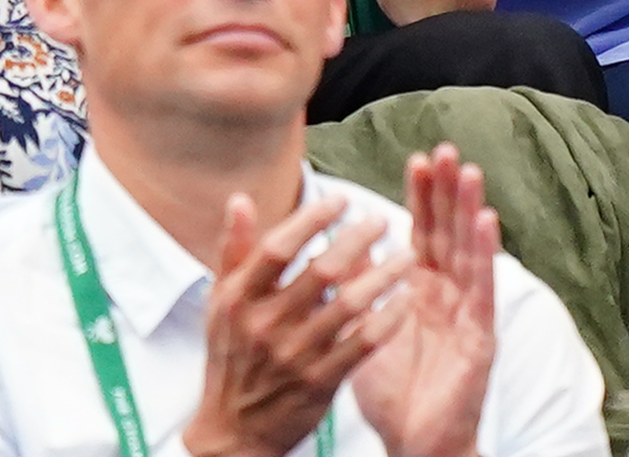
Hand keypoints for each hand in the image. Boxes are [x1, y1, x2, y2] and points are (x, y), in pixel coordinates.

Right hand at [182, 193, 413, 456]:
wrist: (233, 429)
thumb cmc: (232, 354)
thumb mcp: (221, 303)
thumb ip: (234, 251)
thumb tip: (241, 199)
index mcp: (237, 300)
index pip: (277, 248)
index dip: (313, 218)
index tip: (342, 199)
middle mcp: (264, 326)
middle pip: (321, 270)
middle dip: (359, 239)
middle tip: (382, 220)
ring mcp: (294, 355)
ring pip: (350, 304)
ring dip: (384, 274)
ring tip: (407, 254)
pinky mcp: (320, 381)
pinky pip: (364, 342)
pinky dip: (388, 317)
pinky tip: (405, 297)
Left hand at [347, 148, 499, 456]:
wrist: (415, 440)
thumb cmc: (394, 392)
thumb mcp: (366, 330)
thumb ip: (359, 288)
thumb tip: (343, 242)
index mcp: (422, 290)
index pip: (423, 233)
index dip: (422, 198)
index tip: (416, 159)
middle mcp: (449, 294)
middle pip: (449, 233)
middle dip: (448, 191)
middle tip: (446, 149)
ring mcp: (468, 311)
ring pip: (469, 252)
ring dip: (470, 210)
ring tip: (468, 172)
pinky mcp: (480, 334)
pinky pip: (482, 289)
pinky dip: (485, 255)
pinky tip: (486, 224)